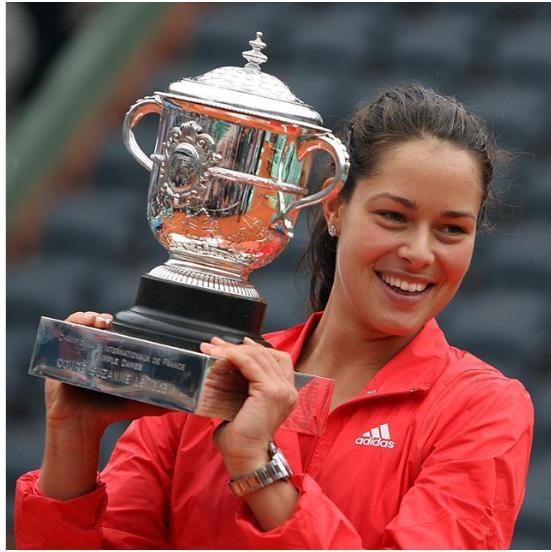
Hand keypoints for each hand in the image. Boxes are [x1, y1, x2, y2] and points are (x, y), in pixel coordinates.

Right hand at [45, 311, 168, 436]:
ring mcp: (72, 355)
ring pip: (76, 327)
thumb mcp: (137, 403)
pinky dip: (68, 329)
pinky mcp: (56, 361)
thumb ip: (158, 401)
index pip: (109, 331)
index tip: (116, 321)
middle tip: (107, 321)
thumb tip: (184, 404)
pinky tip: (78, 329)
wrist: (82, 429)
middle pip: (92, 325)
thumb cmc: (108, 413)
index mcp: (107, 356)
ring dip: (84, 319)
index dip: (112, 322)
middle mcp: (89, 352)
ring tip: (95, 322)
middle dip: (98, 317)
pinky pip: (58, 338)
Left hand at [199, 337, 297, 475]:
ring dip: (231, 349)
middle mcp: (288, 389)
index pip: (276, 358)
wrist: (245, 458)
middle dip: (237, 346)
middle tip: (214, 344)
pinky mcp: (270, 390)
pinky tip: (218, 355)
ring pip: (257, 356)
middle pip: (264, 354)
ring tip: (210, 348)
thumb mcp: (242, 406)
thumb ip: (240, 389)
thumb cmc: (240, 439)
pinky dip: (233, 356)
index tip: (236, 343)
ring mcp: (282, 389)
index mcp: (285, 392)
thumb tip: (221, 374)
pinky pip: (250, 363)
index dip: (256, 348)